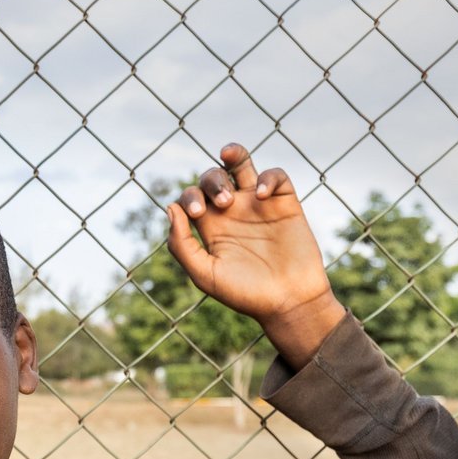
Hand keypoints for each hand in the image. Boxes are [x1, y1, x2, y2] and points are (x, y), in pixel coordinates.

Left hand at [166, 143, 345, 368]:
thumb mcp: (205, 274)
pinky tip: (261, 193)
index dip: (189, 197)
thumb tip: (170, 208)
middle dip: (211, 181)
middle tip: (221, 204)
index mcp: (210, 227)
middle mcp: (232, 212)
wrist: (287, 302)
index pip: (191, 197)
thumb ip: (182, 245)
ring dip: (233, 156)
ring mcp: (258, 205)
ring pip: (241, 165)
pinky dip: (268, 176)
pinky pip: (276, 176)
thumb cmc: (244, 293)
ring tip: (228, 157)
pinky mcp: (285, 204)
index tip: (197, 214)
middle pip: (213, 177)